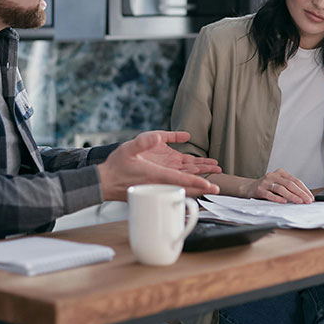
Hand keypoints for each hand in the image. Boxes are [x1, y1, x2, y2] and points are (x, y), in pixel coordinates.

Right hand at [97, 131, 220, 200]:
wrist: (105, 182)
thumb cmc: (116, 166)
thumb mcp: (129, 148)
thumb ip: (144, 142)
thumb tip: (159, 135)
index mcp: (156, 175)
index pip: (182, 180)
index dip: (198, 183)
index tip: (211, 187)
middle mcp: (160, 182)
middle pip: (186, 187)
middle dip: (202, 187)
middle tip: (218, 188)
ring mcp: (159, 185)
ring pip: (182, 186)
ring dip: (197, 183)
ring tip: (211, 178)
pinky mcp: (156, 186)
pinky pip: (176, 186)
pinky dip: (187, 184)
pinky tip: (195, 180)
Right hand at [240, 169, 313, 203]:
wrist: (249, 188)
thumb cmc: (267, 187)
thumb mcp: (278, 184)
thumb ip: (289, 188)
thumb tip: (304, 197)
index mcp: (280, 173)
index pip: (295, 180)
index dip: (304, 189)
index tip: (310, 197)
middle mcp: (273, 175)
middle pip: (290, 184)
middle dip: (300, 193)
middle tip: (308, 200)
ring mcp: (266, 182)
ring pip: (281, 189)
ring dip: (292, 196)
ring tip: (299, 202)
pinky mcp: (259, 189)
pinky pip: (270, 194)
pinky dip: (278, 198)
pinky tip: (284, 202)